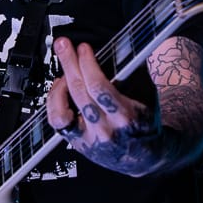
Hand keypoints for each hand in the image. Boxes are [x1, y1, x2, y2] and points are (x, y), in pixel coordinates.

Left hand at [46, 37, 166, 176]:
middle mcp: (104, 130)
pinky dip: (55, 103)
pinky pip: (57, 122)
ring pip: (61, 111)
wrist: (145, 156)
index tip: (84, 49)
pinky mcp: (77, 143)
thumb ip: (131, 75)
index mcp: (125, 117)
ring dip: (57, 86)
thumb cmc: (145, 123)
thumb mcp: (147, 98)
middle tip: (63, 45)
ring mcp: (88, 138)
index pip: (99, 87)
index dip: (88, 65)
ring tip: (61, 72)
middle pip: (79, 93)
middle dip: (69, 64)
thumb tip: (115, 49)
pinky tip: (60, 90)